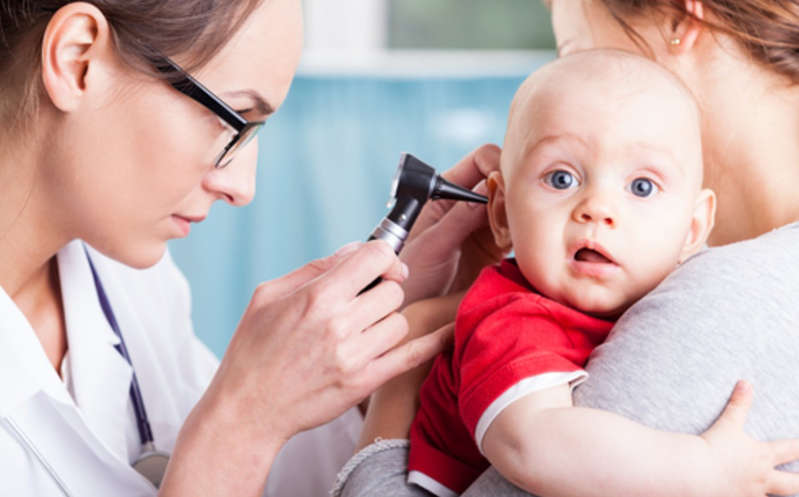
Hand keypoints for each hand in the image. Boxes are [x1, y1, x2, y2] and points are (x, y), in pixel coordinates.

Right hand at [202, 240, 449, 443]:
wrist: (247, 409)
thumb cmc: (253, 349)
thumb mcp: (269, 295)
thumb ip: (316, 268)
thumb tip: (355, 249)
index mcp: (317, 297)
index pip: (376, 256)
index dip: (382, 256)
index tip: (378, 265)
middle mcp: (340, 324)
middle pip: (393, 290)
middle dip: (383, 290)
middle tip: (365, 301)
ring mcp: (356, 356)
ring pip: (400, 320)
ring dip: (387, 319)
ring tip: (364, 328)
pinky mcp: (365, 382)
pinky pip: (413, 355)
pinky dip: (433, 340)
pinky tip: (446, 329)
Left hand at [400, 144, 505, 304]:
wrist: (410, 310)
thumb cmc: (409, 275)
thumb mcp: (431, 245)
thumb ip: (459, 218)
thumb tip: (488, 187)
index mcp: (445, 191)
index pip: (480, 160)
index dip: (496, 166)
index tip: (503, 187)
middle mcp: (466, 203)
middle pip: (503, 180)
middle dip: (512, 193)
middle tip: (510, 216)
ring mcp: (482, 224)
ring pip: (514, 206)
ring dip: (518, 217)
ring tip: (506, 237)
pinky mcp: (495, 246)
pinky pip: (517, 232)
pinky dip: (522, 237)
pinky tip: (512, 249)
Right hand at [701, 380, 798, 496]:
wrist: (694, 471)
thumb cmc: (712, 446)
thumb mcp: (727, 424)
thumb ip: (738, 404)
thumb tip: (745, 383)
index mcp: (763, 456)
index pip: (794, 450)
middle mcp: (763, 478)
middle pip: (795, 483)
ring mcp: (751, 493)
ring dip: (780, 493)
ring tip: (782, 490)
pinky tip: (747, 494)